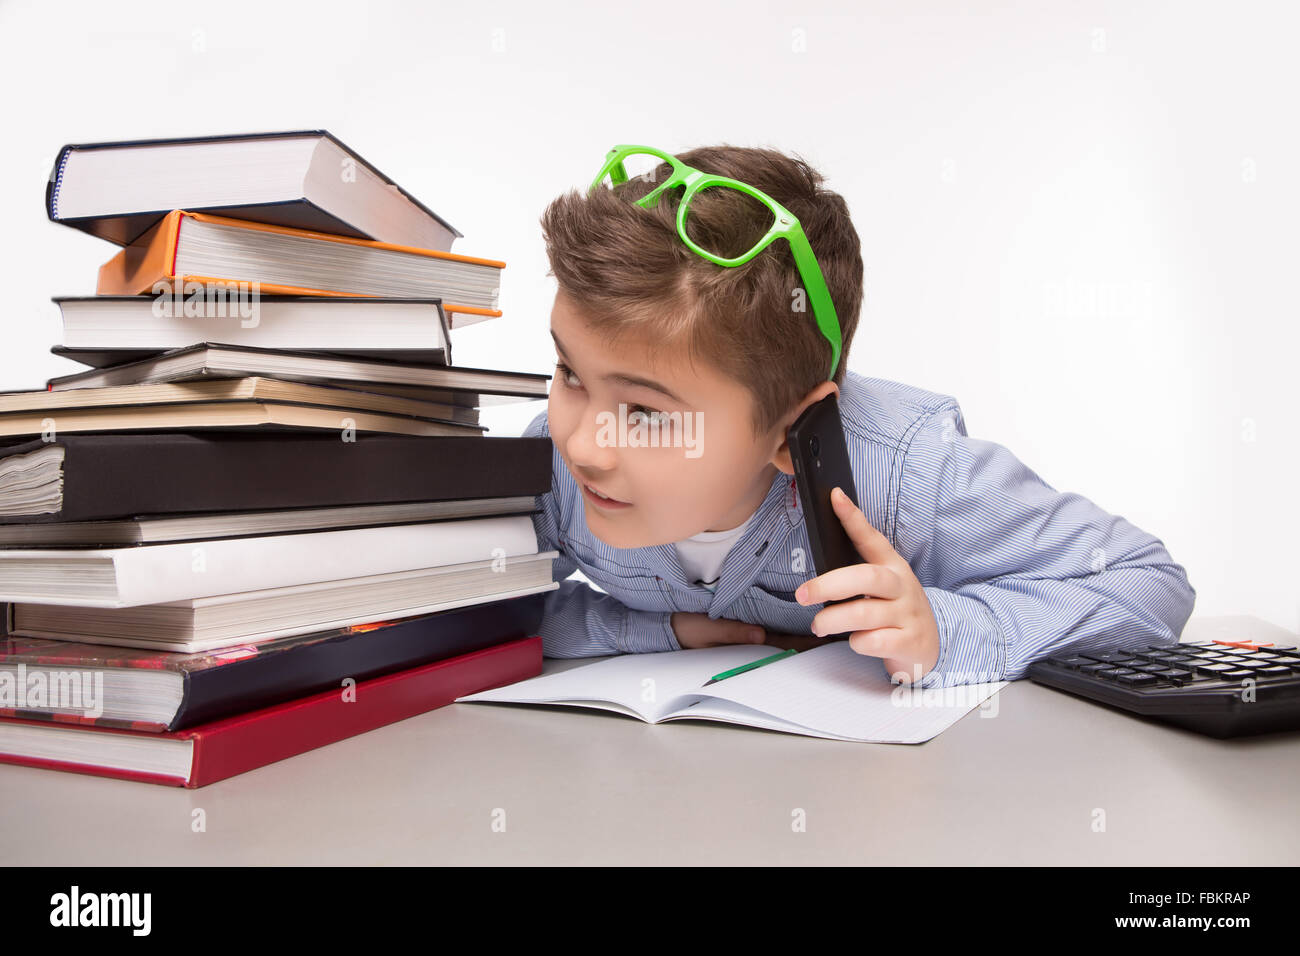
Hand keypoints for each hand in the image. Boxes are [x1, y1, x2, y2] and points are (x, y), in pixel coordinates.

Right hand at [670, 612, 835, 651]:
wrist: (664, 627)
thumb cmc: (683, 630)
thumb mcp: (703, 631)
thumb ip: (730, 633)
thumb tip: (759, 635)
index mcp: (744, 644)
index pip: (780, 646)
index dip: (803, 644)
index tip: (825, 640)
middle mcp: (750, 640)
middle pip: (786, 642)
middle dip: (808, 640)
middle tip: (836, 633)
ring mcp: (747, 635)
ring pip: (779, 636)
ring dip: (800, 634)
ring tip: (827, 628)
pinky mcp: (741, 626)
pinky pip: (767, 628)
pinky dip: (784, 625)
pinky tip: (799, 622)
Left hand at [794, 486, 940, 682]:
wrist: (930, 646)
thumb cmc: (894, 612)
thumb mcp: (883, 587)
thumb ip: (856, 576)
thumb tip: (817, 574)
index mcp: (892, 567)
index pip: (872, 538)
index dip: (853, 518)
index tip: (835, 497)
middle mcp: (902, 587)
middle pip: (865, 577)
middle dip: (828, 585)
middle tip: (802, 595)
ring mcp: (908, 614)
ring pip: (863, 613)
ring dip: (833, 620)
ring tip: (818, 624)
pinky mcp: (909, 641)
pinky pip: (874, 640)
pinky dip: (857, 642)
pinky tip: (856, 640)